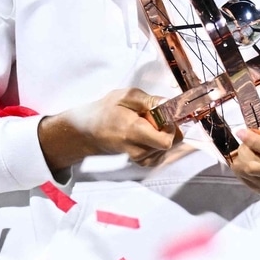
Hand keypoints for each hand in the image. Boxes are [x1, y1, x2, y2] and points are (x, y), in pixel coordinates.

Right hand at [43, 88, 180, 170]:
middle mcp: (138, 150)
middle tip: (153, 117)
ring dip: (161, 135)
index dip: (170, 124)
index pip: (167, 140)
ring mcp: (140, 159)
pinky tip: (147, 133)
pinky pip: (160, 153)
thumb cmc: (106, 112)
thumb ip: (149, 100)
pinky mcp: (141, 162)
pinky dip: (158, 142)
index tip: (162, 113)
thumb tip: (168, 103)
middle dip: (167, 128)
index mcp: (134, 132)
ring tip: (145, 125)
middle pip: (170, 144)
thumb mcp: (126, 96)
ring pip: (166, 148)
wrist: (89, 131)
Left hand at [229, 116, 259, 193]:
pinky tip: (248, 160)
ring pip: (245, 172)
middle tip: (245, 141)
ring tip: (248, 150)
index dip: (252, 140)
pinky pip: (243, 179)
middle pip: (252, 165)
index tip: (240, 132)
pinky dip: (241, 168)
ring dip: (240, 159)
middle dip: (243, 150)